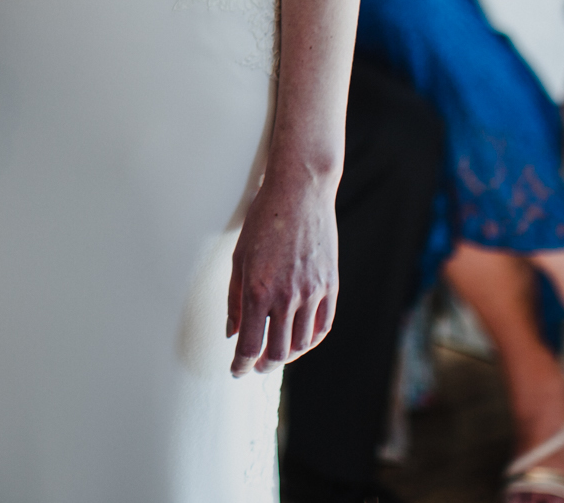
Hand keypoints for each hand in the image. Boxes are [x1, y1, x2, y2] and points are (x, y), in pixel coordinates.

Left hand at [226, 172, 338, 375]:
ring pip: (303, 343)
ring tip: (276, 353)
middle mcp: (287, 297)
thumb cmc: (263, 221)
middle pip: (278, 352)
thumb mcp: (239, 258)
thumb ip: (235, 299)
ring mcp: (312, 293)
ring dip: (287, 354)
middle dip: (264, 364)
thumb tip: (232, 332)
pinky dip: (311, 340)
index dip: (241, 365)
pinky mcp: (331, 286)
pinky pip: (323, 325)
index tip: (236, 371)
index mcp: (258, 291)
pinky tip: (301, 340)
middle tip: (255, 365)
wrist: (300, 193)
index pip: (250, 345)